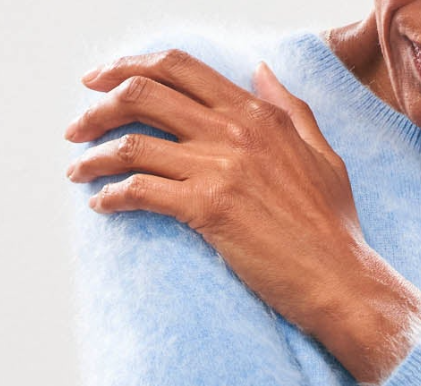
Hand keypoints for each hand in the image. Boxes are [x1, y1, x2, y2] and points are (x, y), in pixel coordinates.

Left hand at [64, 49, 420, 382]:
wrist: (343, 282)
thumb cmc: (336, 230)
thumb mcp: (322, 156)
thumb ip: (290, 109)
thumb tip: (262, 71)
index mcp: (258, 113)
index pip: (179, 67)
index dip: (131, 67)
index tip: (102, 82)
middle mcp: (235, 131)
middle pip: (144, 94)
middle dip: (98, 105)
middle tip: (77, 126)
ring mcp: (220, 168)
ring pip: (133, 143)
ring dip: (94, 154)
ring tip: (78, 170)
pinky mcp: (209, 210)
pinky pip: (140, 190)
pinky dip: (112, 196)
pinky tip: (103, 206)